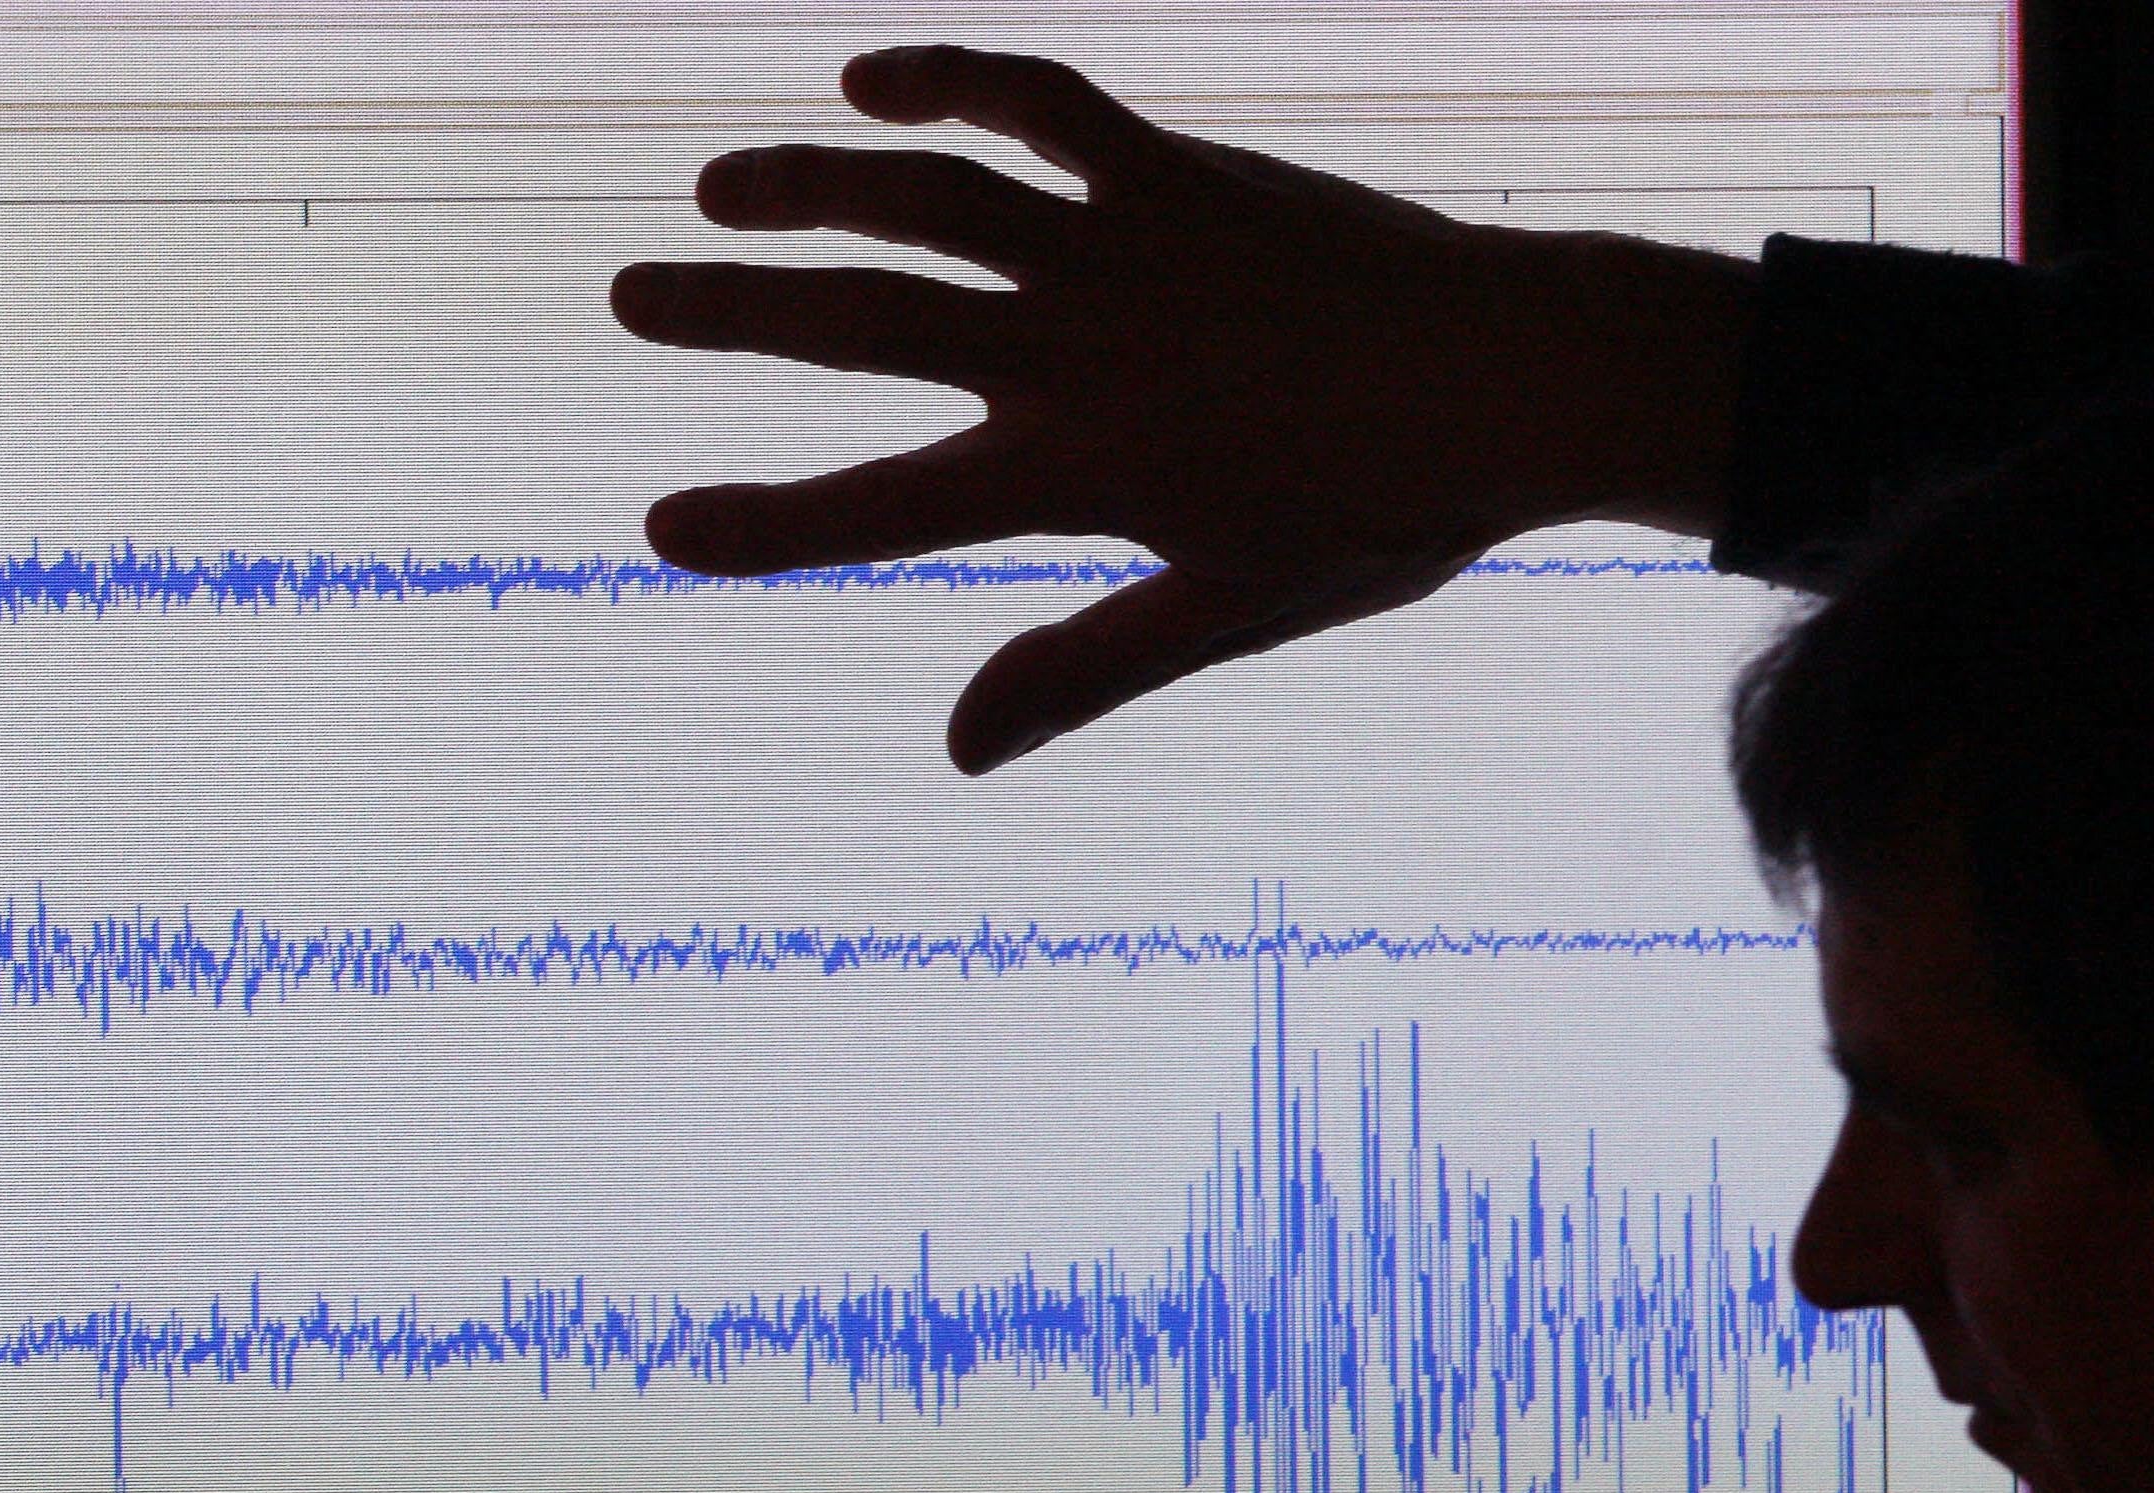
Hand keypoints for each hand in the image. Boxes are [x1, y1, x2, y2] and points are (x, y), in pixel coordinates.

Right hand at [612, 45, 1755, 769]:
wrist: (1526, 377)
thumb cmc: (1387, 512)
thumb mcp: (1233, 615)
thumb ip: (1083, 672)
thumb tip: (956, 750)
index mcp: (1078, 470)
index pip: (887, 507)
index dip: (765, 524)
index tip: (658, 528)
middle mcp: (1076, 349)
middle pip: (872, 321)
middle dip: (738, 314)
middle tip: (627, 296)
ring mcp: (1122, 246)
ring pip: (933, 197)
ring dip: (815, 184)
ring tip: (718, 187)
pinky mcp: (1177, 173)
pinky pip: (1044, 109)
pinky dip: (954, 82)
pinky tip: (873, 82)